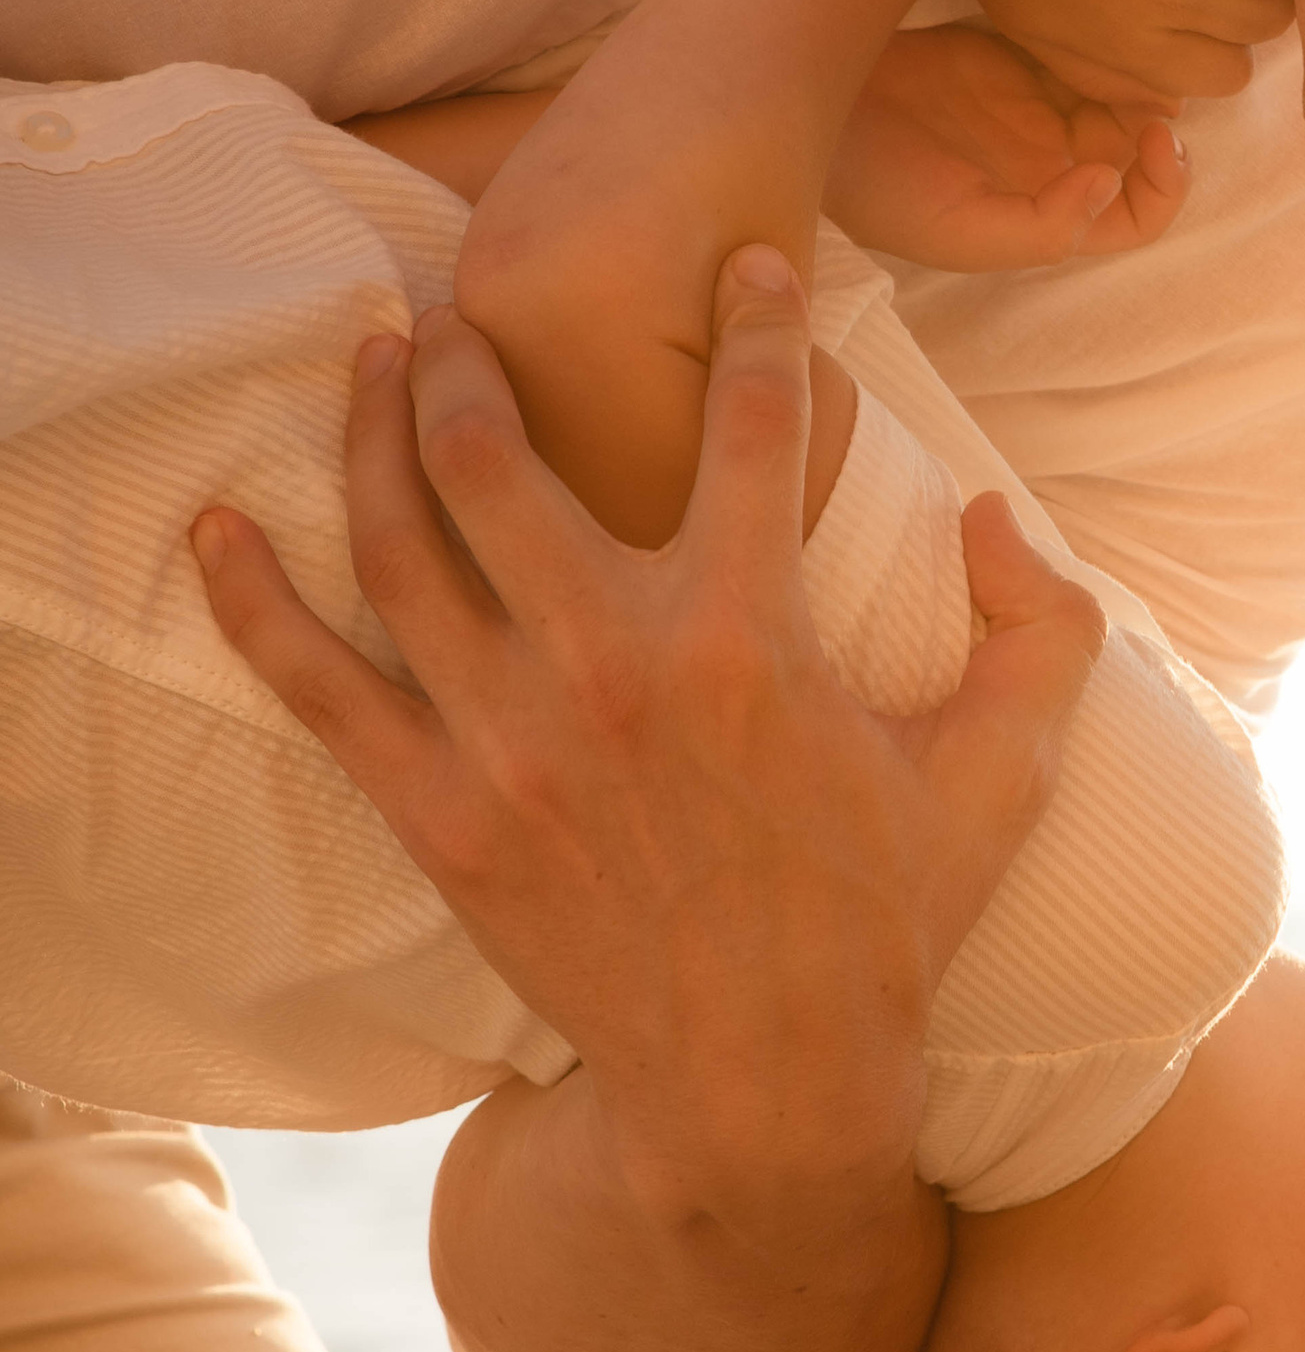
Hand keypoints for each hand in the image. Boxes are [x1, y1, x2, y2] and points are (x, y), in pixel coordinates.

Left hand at [190, 251, 1104, 1237]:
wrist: (766, 1089)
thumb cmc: (886, 927)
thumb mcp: (1006, 776)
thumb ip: (1041, 630)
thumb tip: (992, 512)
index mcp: (755, 639)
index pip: (751, 422)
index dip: (758, 320)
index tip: (747, 262)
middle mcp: (617, 665)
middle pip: (502, 452)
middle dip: (469, 350)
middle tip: (460, 301)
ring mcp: (512, 740)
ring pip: (404, 536)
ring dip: (372, 425)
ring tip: (371, 355)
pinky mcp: (442, 813)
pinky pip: (320, 686)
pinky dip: (255, 602)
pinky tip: (217, 532)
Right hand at [823, 21, 1190, 266]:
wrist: (811, 116)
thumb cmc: (880, 192)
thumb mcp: (959, 233)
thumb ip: (1043, 228)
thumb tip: (1108, 183)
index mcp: (1047, 212)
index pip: (1136, 215)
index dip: (1165, 186)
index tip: (1156, 139)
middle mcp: (1047, 162)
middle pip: (1135, 144)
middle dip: (1156, 115)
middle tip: (1154, 78)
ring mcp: (1028, 104)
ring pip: (1110, 89)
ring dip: (1132, 71)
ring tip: (1128, 45)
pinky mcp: (1004, 50)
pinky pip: (1070, 45)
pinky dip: (1094, 36)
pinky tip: (1095, 18)